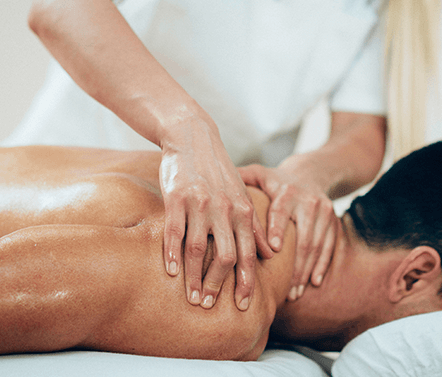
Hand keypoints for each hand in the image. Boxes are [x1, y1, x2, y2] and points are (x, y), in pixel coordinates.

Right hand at [159, 119, 272, 311]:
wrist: (193, 136)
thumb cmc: (218, 170)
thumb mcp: (242, 194)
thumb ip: (255, 225)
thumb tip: (271, 254)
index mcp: (242, 210)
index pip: (248, 254)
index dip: (246, 282)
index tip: (243, 305)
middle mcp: (224, 209)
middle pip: (226, 256)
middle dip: (219, 285)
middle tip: (209, 305)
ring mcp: (199, 204)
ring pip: (198, 249)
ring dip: (195, 277)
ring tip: (191, 297)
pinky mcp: (176, 198)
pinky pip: (173, 232)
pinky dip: (171, 254)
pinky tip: (170, 272)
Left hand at [239, 165, 338, 300]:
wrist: (312, 172)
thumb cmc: (276, 180)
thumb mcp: (260, 174)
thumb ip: (240, 179)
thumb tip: (214, 184)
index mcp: (287, 191)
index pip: (280, 211)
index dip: (277, 229)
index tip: (272, 250)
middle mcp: (308, 201)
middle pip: (303, 236)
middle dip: (294, 265)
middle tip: (284, 290)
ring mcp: (324, 212)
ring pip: (316, 245)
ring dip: (305, 271)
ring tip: (294, 293)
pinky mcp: (333, 221)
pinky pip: (329, 246)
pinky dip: (321, 265)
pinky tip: (313, 283)